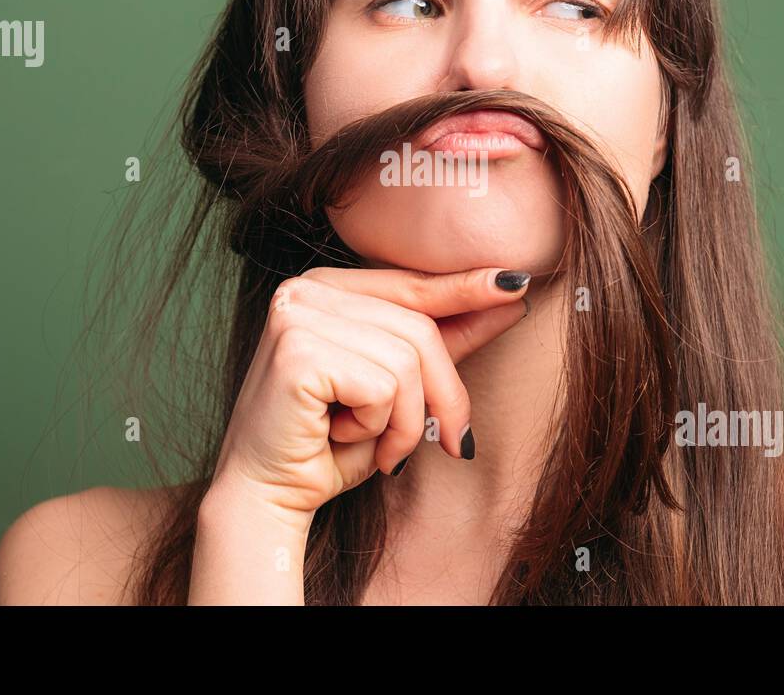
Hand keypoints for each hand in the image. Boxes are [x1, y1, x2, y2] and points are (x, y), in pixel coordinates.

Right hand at [208, 266, 530, 518]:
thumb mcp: (398, 388)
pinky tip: (344, 437)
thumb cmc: (328, 445)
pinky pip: (383, 386)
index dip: (465, 291)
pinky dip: (381, 427)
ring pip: (406, 361)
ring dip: (408, 421)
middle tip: (450, 443)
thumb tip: (508, 296)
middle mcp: (304, 290)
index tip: (516, 287)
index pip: (412, 286)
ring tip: (379, 447)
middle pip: (419, 327)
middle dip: (445, 394)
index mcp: (325, 288)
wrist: (266, 497)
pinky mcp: (296, 351)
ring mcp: (296, 316)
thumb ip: (444, 341)